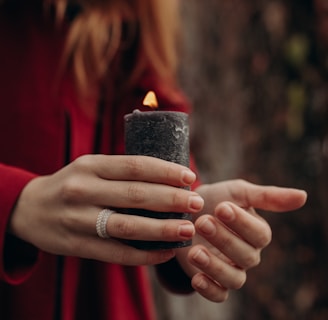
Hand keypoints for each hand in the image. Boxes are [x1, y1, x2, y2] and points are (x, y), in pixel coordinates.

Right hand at [8, 155, 203, 265]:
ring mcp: (78, 219)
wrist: (30, 209)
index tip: (189, 177)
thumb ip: (122, 172)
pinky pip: (116, 253)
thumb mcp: (91, 167)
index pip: (134, 166)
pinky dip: (145, 255)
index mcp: (90, 165)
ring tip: (188, 229)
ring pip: (128, 226)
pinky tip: (166, 252)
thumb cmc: (72, 184)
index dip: (165, 171)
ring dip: (162, 229)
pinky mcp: (77, 245)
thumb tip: (169, 178)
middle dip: (171, 199)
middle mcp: (83, 190)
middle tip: (196, 202)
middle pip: (135, 195)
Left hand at [175, 179, 306, 301]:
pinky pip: (219, 295)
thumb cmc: (216, 199)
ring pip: (235, 279)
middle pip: (246, 256)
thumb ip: (267, 196)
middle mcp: (248, 254)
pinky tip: (197, 279)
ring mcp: (231, 269)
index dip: (242, 223)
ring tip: (195, 251)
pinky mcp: (213, 281)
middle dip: (224, 239)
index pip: (260, 235)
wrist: (187, 210)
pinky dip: (209, 290)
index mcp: (257, 233)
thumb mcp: (238, 192)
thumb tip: (303, 196)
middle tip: (203, 222)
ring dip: (215, 266)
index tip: (221, 207)